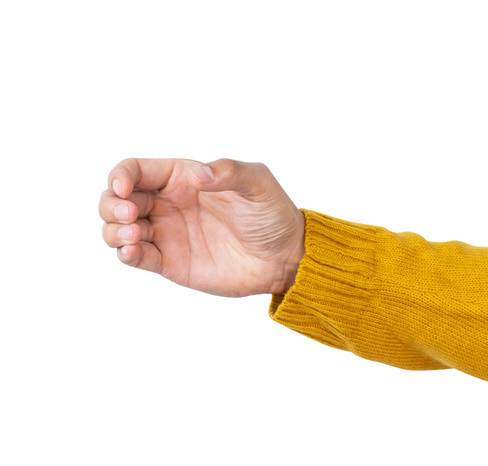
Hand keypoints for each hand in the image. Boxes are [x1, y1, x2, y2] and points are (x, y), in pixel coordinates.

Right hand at [99, 158, 304, 296]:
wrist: (284, 257)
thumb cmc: (272, 215)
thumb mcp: (258, 184)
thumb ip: (229, 172)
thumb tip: (197, 174)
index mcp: (182, 178)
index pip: (136, 170)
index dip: (120, 176)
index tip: (124, 189)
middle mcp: (168, 203)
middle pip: (117, 198)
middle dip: (111, 204)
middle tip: (129, 216)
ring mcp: (167, 233)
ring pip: (118, 228)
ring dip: (112, 231)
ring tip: (133, 235)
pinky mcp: (170, 262)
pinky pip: (136, 257)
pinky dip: (125, 254)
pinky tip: (132, 252)